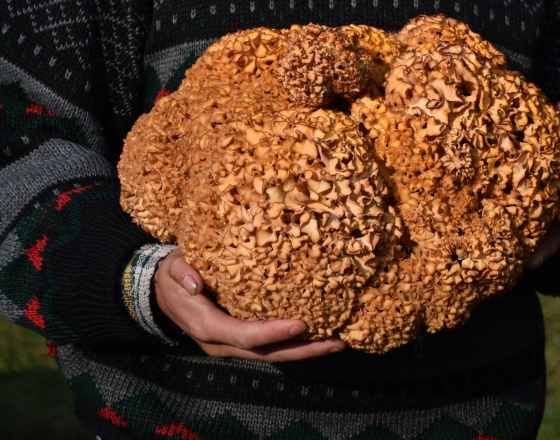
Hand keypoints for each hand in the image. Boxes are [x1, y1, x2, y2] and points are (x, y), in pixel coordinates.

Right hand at [154, 248, 345, 360]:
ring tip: (336, 343)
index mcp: (207, 326)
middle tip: (335, 342)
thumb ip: (181, 271)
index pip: (244, 335)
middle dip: (302, 350)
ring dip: (304, 351)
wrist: (162, 293)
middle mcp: (221, 343)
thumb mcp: (171, 267)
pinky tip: (318, 336)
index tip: (301, 324)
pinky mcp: (239, 340)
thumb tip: (196, 282)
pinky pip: (268, 346)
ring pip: (271, 354)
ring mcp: (231, 344)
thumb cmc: (171, 275)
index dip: (272, 332)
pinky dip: (293, 344)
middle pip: (266, 353)